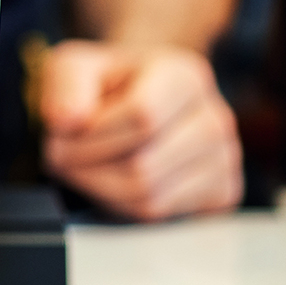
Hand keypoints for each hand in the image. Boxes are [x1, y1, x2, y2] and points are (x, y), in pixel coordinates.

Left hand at [40, 40, 242, 220]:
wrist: (136, 97)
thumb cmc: (105, 84)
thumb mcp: (73, 67)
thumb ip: (66, 85)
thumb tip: (66, 120)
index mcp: (184, 76)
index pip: (142, 116)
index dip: (91, 135)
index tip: (60, 135)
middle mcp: (215, 116)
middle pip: (143, 166)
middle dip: (87, 167)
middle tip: (61, 156)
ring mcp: (224, 157)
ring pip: (151, 198)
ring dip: (99, 188)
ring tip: (83, 166)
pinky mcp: (222, 192)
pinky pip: (161, 217)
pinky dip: (122, 206)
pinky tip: (111, 180)